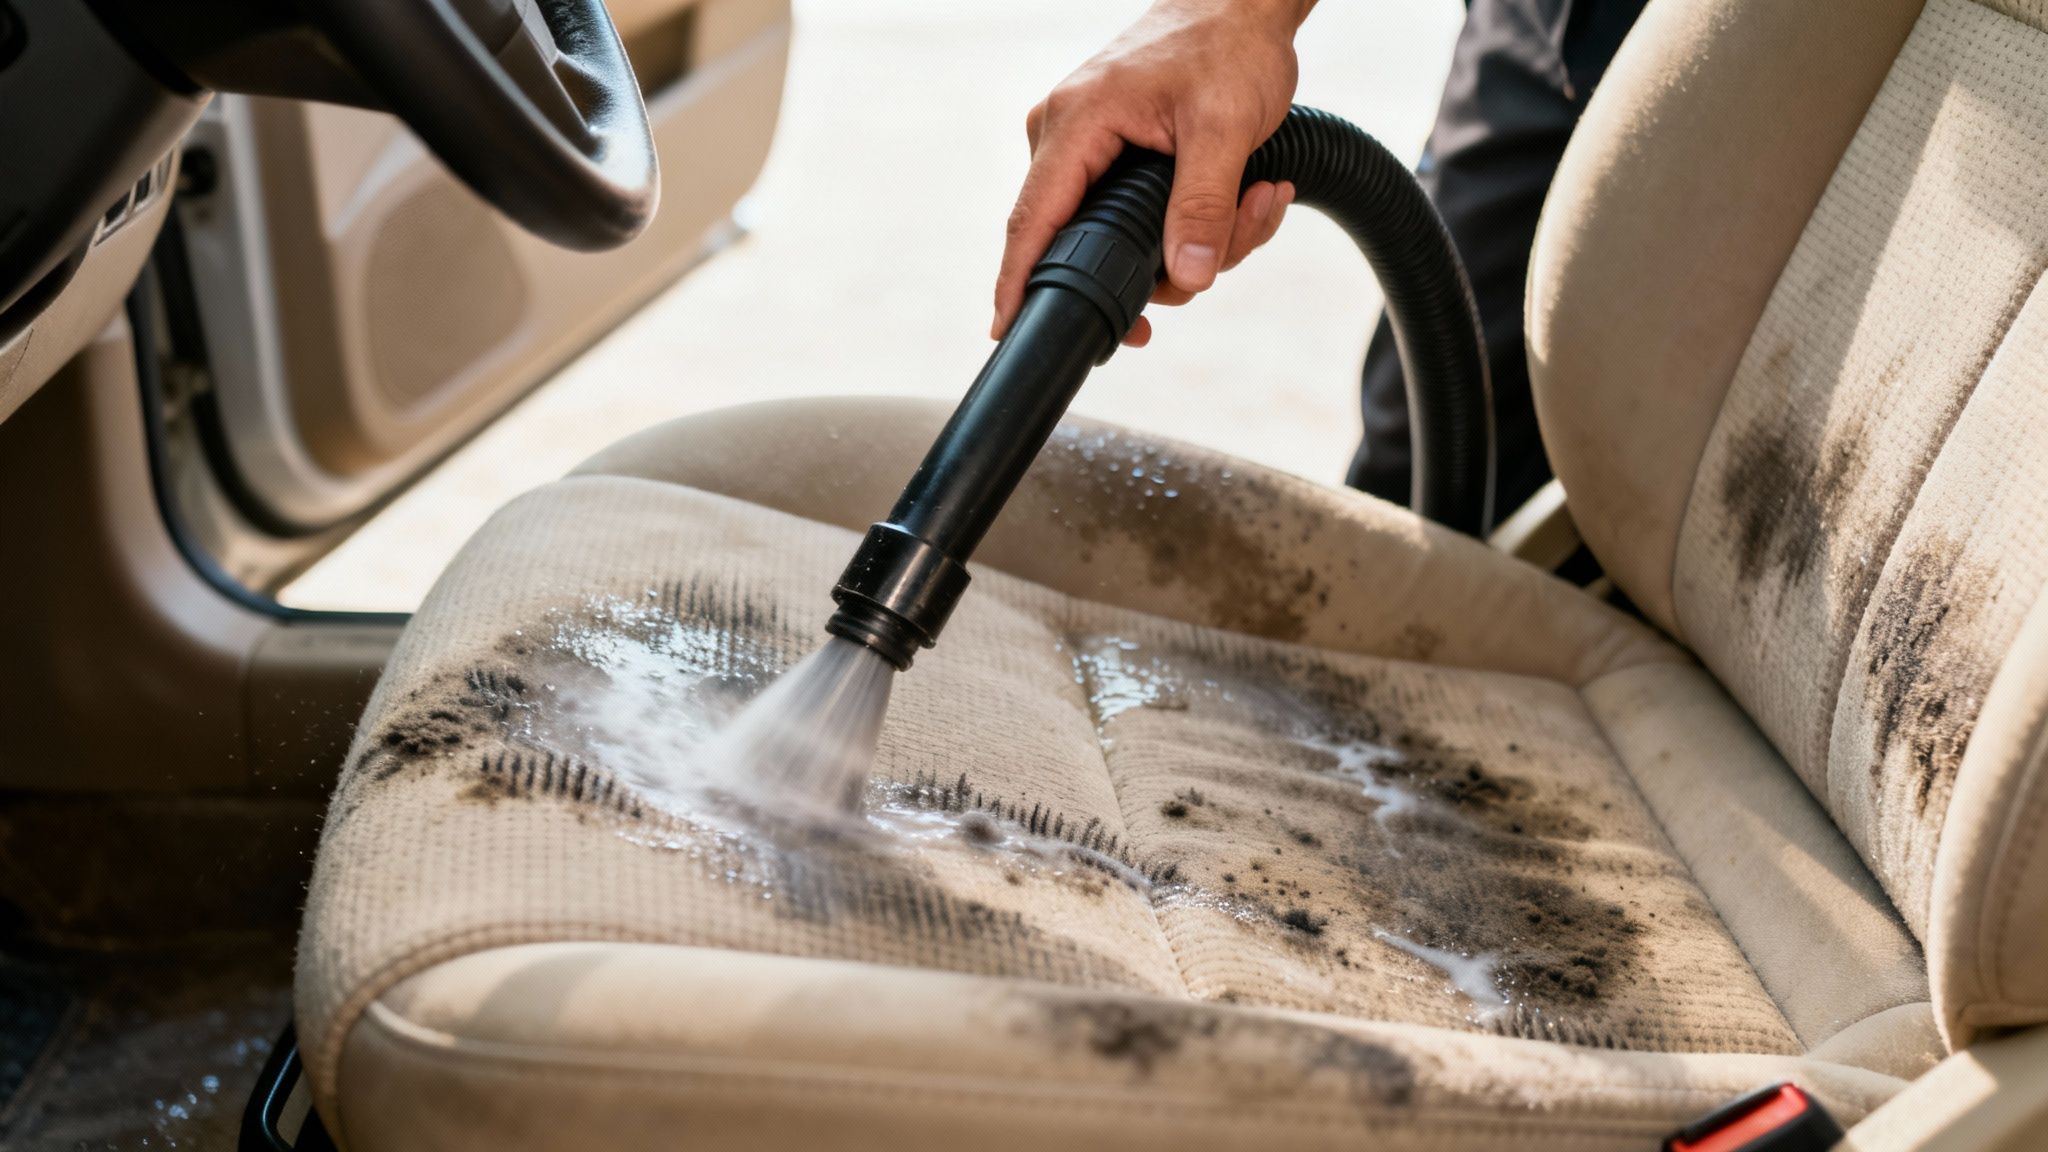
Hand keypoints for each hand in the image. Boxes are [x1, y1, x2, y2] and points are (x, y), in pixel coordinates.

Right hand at [994, 0, 1311, 347]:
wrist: (1240, 4)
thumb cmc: (1228, 46)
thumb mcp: (1225, 128)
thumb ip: (1203, 205)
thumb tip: (1189, 277)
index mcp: (1076, 124)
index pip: (1031, 222)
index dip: (1019, 283)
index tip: (1009, 331)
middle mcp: (1067, 138)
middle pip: (1090, 244)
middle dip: (1166, 265)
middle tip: (1229, 245)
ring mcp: (1088, 149)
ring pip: (1128, 239)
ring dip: (1200, 240)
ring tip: (1256, 200)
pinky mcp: (1114, 158)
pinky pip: (1142, 218)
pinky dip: (1197, 221)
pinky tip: (1246, 195)